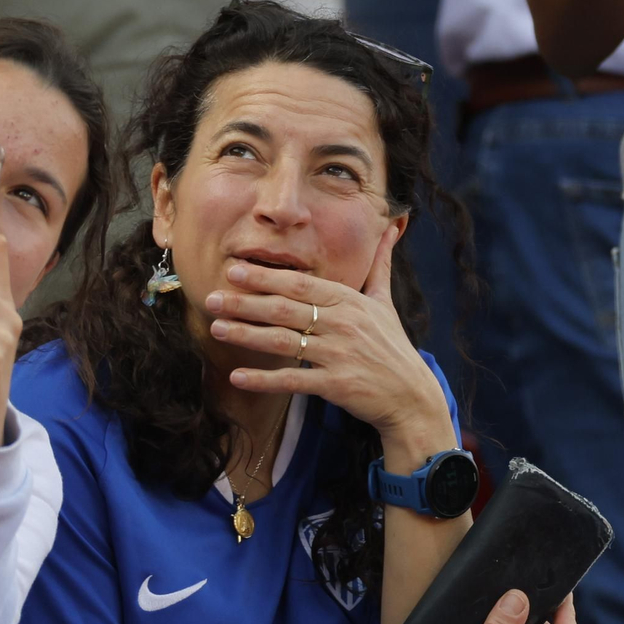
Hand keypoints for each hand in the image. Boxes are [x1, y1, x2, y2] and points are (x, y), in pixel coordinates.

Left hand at [206, 224, 451, 445]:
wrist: (412, 396)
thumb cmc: (392, 347)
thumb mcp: (385, 302)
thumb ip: (379, 266)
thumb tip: (392, 227)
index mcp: (349, 301)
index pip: (300, 284)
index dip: (265, 277)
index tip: (233, 271)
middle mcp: (343, 324)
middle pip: (285, 309)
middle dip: (245, 302)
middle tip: (210, 297)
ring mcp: (340, 354)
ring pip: (284, 341)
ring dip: (247, 335)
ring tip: (217, 328)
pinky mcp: (337, 385)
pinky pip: (293, 380)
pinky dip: (264, 380)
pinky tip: (236, 377)